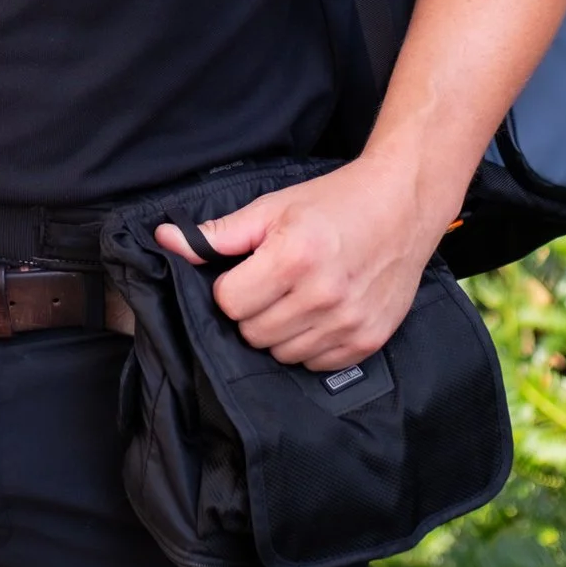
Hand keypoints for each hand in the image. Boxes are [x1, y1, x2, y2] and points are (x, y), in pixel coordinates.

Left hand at [153, 158, 447, 372]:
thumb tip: (165, 240)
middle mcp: (322, 295)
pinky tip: (319, 312)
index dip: (229, 286)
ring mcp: (348, 323)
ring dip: (279, 331)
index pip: (228, 303)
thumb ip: (219, 232)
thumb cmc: (332, 202)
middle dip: (252, 310)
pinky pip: (316, 364)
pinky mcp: (368, 341)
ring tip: (295, 296)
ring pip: (281, 354)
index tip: (245, 271)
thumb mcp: (272, 207)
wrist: (400, 206)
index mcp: (292, 257)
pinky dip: (309, 344)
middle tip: (271, 282)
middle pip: (252, 333)